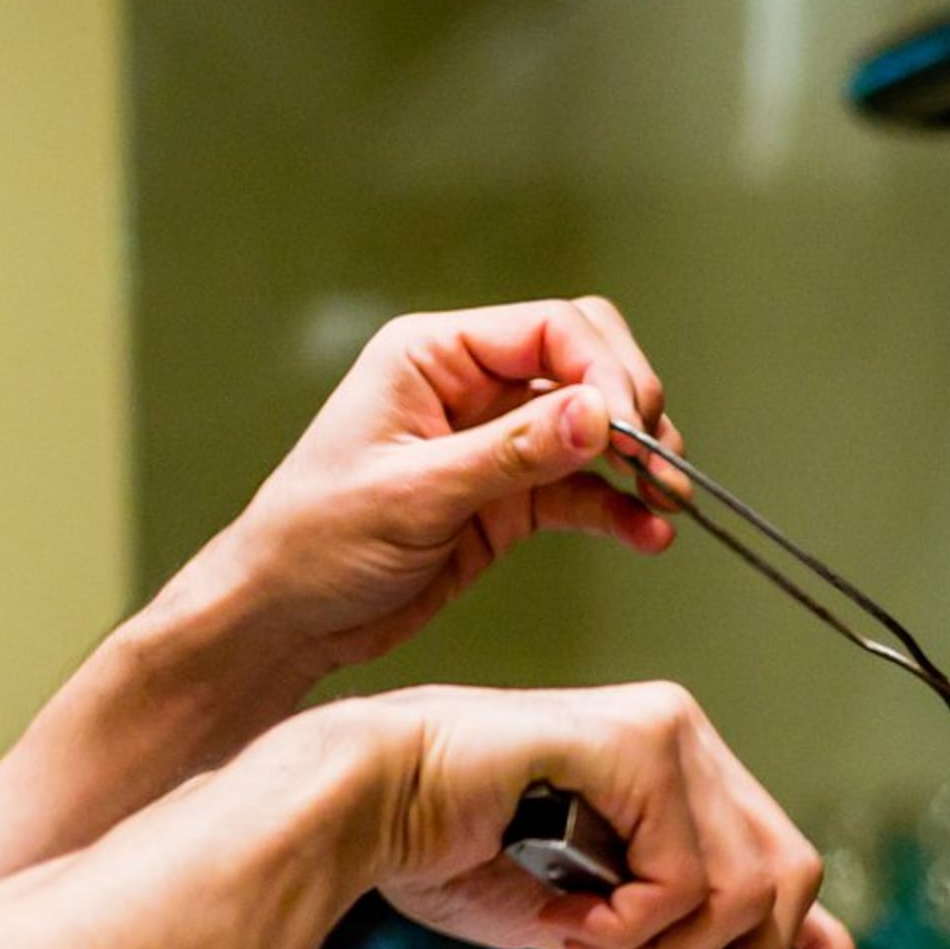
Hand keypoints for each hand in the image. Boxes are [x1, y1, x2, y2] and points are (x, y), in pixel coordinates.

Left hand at [196, 300, 682, 686]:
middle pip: (584, 363)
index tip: (631, 426)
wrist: (283, 620)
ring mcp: (491, 443)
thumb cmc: (312, 543)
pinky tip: (646, 535)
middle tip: (656, 462)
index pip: (549, 328)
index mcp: (431, 356)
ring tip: (666, 500)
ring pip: (592, 429)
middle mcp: (467, 388)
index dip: (604, 370)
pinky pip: (580, 491)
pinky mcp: (506, 500)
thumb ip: (509, 453)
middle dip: (630, 406)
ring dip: (636, 460)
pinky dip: (618, 509)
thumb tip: (595, 414)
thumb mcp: (412, 495)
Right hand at [349, 682, 873, 948]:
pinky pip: (685, 876)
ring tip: (587, 944)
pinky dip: (632, 927)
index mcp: (674, 769)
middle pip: (785, 879)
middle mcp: (682, 736)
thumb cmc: (446, 849)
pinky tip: (572, 919)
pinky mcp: (634, 741)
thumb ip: (663, 938)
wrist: (365, 809)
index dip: (823, 940)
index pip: (783, 856)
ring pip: (743, 889)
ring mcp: (665, 730)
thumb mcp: (588, 919)